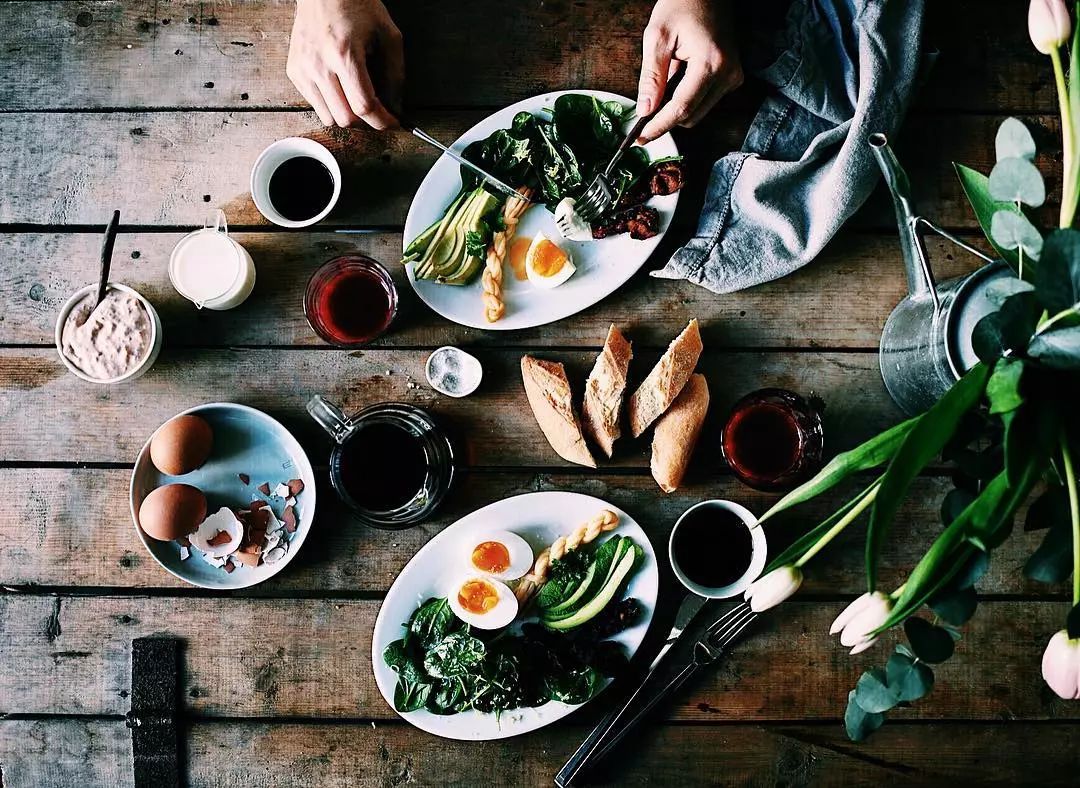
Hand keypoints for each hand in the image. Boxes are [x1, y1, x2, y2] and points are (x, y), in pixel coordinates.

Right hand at [287, 0, 404, 129]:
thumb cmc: (356, 5)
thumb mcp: (388, 34)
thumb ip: (396, 74)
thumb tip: (396, 107)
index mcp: (344, 55)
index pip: (364, 106)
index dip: (383, 121)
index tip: (392, 122)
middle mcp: (319, 65)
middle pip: (345, 119)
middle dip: (366, 120)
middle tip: (377, 110)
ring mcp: (303, 69)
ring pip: (328, 118)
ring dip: (347, 115)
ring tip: (357, 98)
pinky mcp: (294, 71)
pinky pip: (315, 104)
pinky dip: (331, 104)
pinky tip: (340, 87)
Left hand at [636, 0, 742, 141]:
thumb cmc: (683, 3)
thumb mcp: (657, 37)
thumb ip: (651, 77)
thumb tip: (645, 110)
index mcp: (711, 63)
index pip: (682, 108)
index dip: (659, 126)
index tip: (641, 138)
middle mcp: (728, 74)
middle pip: (691, 116)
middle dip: (666, 119)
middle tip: (643, 116)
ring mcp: (733, 77)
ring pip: (699, 112)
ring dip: (676, 107)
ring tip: (664, 82)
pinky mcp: (733, 77)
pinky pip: (706, 101)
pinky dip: (687, 99)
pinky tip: (677, 79)